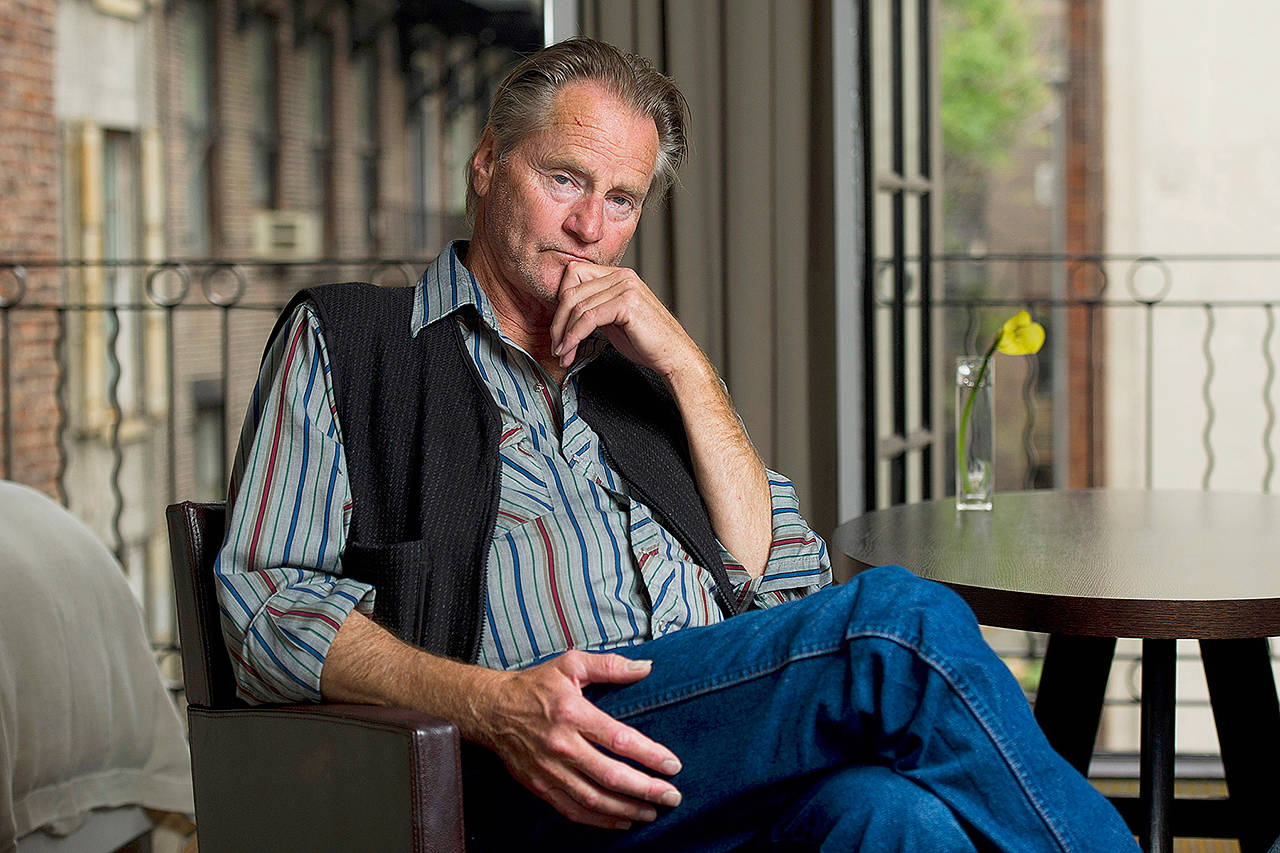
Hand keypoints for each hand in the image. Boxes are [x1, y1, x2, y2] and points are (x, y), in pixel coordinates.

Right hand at [474, 650, 683, 829]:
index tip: (673, 765)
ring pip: (594, 799)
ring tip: (652, 812)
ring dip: (627, 810)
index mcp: (572, 713)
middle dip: (646, 789)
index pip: (619, 739)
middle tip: (672, 797)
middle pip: (611, 775)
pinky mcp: (540, 786)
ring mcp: (549, 770)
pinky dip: (600, 821)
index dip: (649, 755)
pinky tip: (622, 821)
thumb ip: (610, 666)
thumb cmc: (535, 685)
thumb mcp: (571, 664)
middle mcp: (562, 745)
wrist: (491, 710)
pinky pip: (573, 810)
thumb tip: (646, 667)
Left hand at [550, 261, 697, 377]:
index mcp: (618, 275)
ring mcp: (625, 287)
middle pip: (571, 290)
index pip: (574, 275)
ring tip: (563, 353)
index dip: (560, 301)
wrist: (674, 355)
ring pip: (577, 306)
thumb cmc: (646, 342)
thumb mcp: (614, 320)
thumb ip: (594, 308)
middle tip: (557, 345)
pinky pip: (588, 317)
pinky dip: (574, 336)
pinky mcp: (627, 303)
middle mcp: (622, 276)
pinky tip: (571, 350)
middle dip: (558, 321)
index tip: (559, 327)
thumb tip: (566, 312)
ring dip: (564, 334)